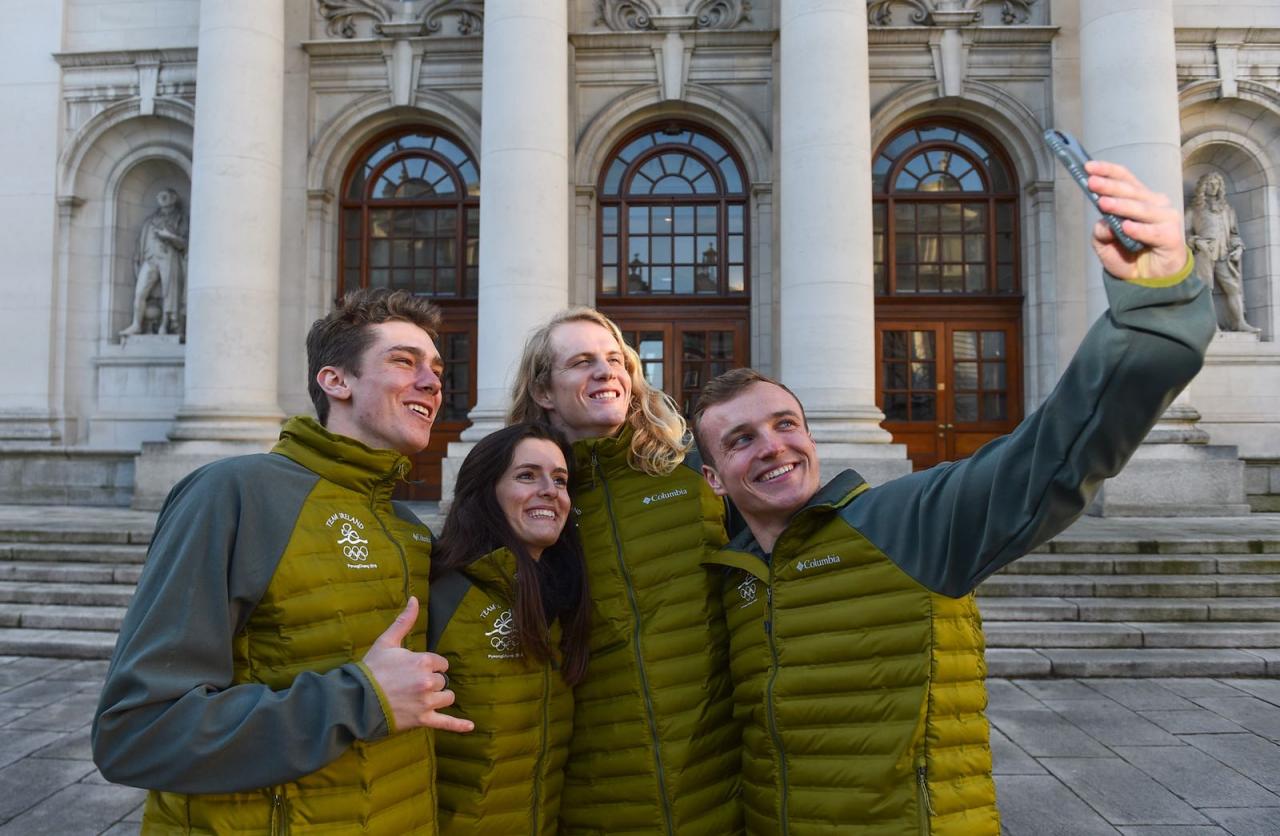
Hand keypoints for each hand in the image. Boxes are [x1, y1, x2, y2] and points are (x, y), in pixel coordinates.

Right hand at [361, 596, 473, 733]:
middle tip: (411, 684)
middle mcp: (428, 681)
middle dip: (432, 681)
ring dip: (439, 697)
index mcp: (423, 661)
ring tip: (422, 697)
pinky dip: (459, 726)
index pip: (441, 663)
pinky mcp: (423, 720)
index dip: (430, 666)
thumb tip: (415, 598)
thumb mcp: (387, 641)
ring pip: (447, 697)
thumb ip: (404, 621)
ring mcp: (426, 702)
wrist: (356, 700)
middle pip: (443, 681)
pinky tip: (471, 727)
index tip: (415, 669)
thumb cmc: (371, 669)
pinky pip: (446, 723)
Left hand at [1085, 160, 1186, 281]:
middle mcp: (1154, 204)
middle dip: (1109, 186)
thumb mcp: (1106, 244)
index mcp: (1140, 199)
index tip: (1088, 167)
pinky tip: (1126, 227)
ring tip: (1103, 203)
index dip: (1108, 171)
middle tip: (1092, 182)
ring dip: (1121, 205)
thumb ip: (1101, 232)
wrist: (1149, 280)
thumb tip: (1102, 224)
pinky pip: (1152, 231)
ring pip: (1141, 209)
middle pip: (1131, 191)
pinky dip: (1138, 229)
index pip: (1125, 179)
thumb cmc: (1129, 255)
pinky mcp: (1171, 236)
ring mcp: (1165, 218)